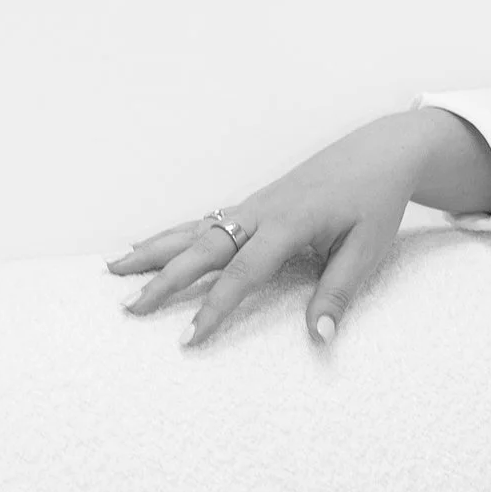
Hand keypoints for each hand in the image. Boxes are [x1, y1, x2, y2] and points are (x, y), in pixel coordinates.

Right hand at [103, 109, 485, 349]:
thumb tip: (320, 336)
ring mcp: (251, 205)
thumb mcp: (368, 249)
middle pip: (201, 249)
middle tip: (128, 309)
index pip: (242, 274)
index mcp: (288, 224)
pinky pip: (201, 221)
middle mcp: (260, 212)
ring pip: (192, 230)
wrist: (378, 152)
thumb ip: (339, 292)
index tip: (188, 339)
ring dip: (152, 251)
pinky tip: (144, 243)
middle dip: (162, 281)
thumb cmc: (374, 201)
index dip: (213, 308)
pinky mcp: (251, 204)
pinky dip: (170, 235)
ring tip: (112, 271)